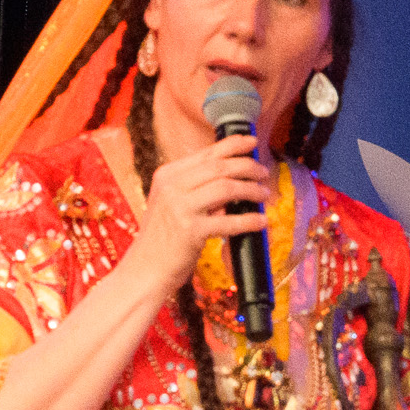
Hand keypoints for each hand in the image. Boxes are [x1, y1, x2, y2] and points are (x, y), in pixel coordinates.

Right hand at [125, 128, 273, 302]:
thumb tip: (232, 179)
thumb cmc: (164, 238)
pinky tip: (261, 221)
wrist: (145, 268)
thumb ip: (196, 188)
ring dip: (251, 190)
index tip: (252, 141)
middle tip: (264, 173)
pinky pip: (229, 221)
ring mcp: (180, 207)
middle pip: (219, 167)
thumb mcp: (173, 203)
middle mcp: (171, 186)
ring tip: (265, 195)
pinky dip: (249, 220)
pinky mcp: (190, 231)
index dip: (233, 145)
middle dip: (248, 166)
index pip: (206, 154)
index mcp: (167, 175)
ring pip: (226, 188)